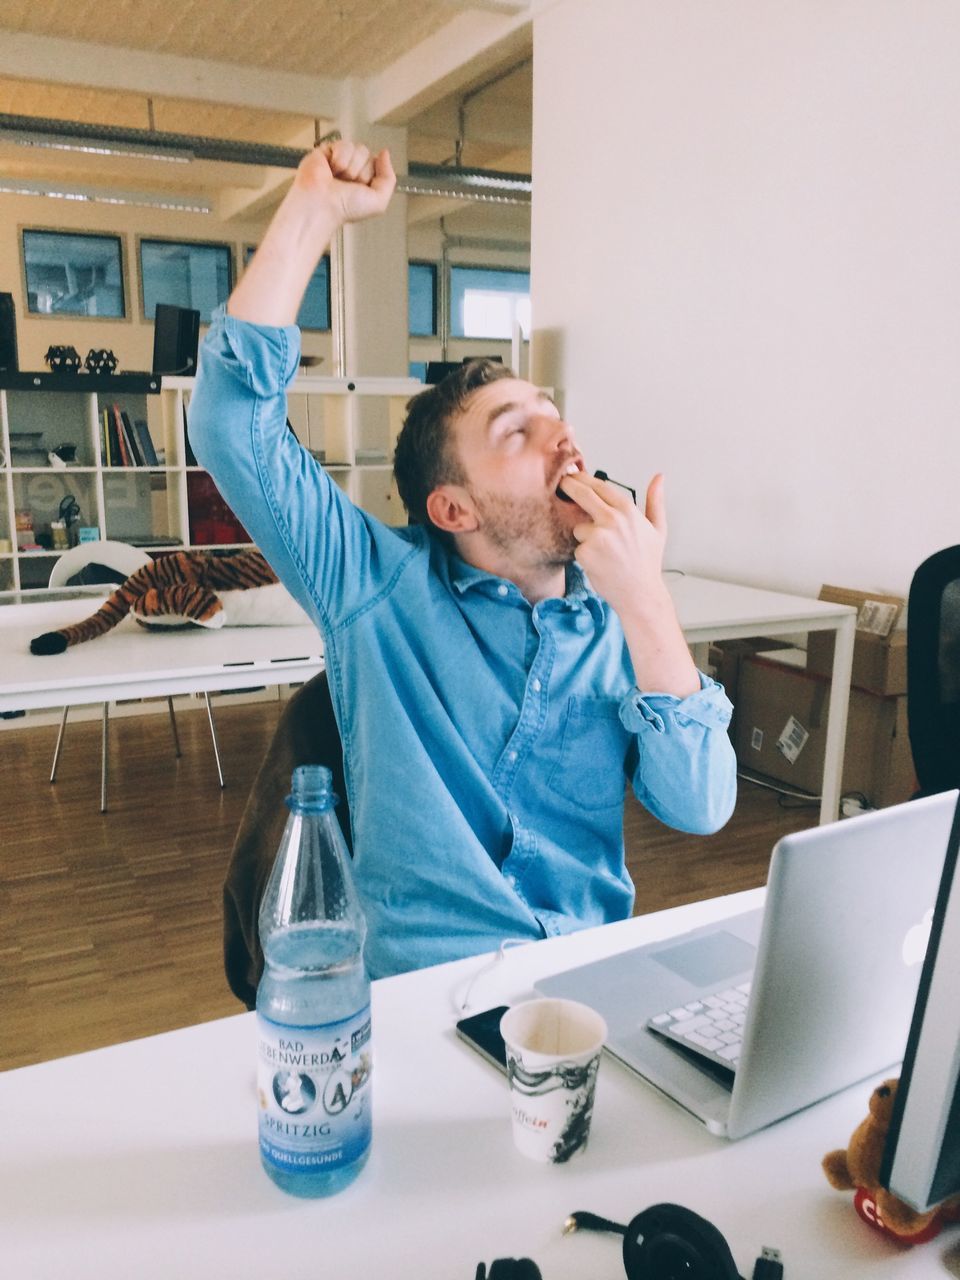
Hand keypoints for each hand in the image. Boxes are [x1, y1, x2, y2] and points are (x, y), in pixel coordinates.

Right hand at [293, 140, 395, 226]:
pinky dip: (340, 159)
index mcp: (363, 181)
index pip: (377, 163)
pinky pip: (344, 145)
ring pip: (358, 149)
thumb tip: (384, 153)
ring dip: (351, 167)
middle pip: (368, 154)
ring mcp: (339, 159)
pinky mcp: (327, 150)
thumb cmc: (346, 208)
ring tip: (338, 178)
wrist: (322, 204)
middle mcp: (352, 169)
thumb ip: (389, 179)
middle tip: (348, 184)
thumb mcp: (379, 201)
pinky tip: (331, 170)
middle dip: (362, 171)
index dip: (373, 174)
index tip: (363, 187)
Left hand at [558, 471, 668, 617]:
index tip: (574, 475)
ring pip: (578, 527)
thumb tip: (659, 478)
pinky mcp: (585, 552)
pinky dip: (584, 555)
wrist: (639, 594)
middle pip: (582, 494)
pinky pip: (577, 547)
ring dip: (584, 537)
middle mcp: (613, 519)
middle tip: (560, 483)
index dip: (584, 478)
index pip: (600, 486)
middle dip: (568, 486)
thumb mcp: (658, 529)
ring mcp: (598, 535)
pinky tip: (599, 563)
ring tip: (604, 553)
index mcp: (628, 511)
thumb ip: (655, 501)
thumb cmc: (647, 563)